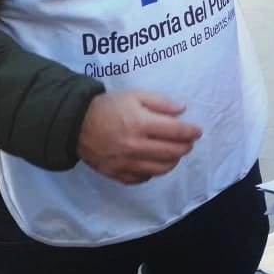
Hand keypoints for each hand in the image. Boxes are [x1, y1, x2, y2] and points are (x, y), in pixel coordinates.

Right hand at [77, 90, 201, 183]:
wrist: (76, 124)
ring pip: (160, 169)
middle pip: (172, 152)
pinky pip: (142, 178)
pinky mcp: (117, 174)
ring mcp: (125, 163)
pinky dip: (153, 172)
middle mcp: (135, 146)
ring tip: (176, 153)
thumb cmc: (109, 106)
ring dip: (173, 161)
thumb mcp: (135, 95)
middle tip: (189, 142)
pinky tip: (156, 163)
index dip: (191, 132)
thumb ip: (161, 102)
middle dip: (186, 147)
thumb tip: (182, 109)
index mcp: (140, 124)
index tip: (197, 131)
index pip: (176, 132)